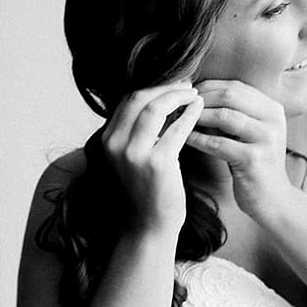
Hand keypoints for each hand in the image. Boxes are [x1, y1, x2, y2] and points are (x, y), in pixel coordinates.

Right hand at [101, 83, 204, 234]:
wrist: (150, 224)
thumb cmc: (147, 188)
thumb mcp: (132, 155)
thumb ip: (137, 130)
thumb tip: (159, 97)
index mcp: (107, 140)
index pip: (127, 100)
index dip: (152, 87)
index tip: (172, 83)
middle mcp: (115, 144)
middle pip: (138, 98)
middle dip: (165, 86)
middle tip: (186, 83)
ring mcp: (134, 154)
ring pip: (155, 108)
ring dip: (178, 96)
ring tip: (194, 94)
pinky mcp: (156, 163)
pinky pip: (176, 128)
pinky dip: (190, 114)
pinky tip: (199, 109)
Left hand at [187, 80, 289, 219]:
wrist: (272, 199)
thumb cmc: (252, 163)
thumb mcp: (247, 132)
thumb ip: (229, 113)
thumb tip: (193, 96)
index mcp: (271, 107)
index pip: (234, 86)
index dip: (207, 87)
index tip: (185, 95)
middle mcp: (273, 118)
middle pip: (230, 95)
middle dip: (200, 100)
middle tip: (179, 107)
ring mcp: (266, 138)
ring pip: (224, 116)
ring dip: (197, 117)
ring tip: (178, 121)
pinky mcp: (254, 159)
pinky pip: (218, 143)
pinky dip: (198, 138)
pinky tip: (183, 139)